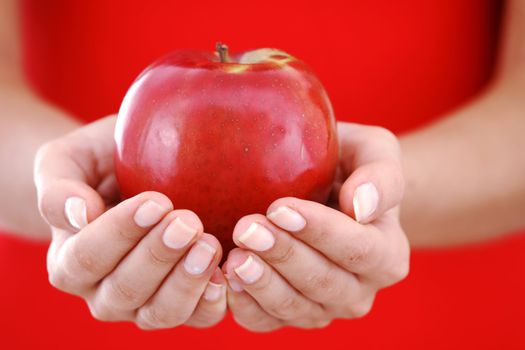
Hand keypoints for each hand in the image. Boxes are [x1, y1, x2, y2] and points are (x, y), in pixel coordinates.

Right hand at [34, 116, 226, 329]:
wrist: (133, 175)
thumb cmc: (102, 164)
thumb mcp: (69, 160)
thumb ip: (59, 187)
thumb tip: (79, 213)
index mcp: (69, 262)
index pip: (87, 258)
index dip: (120, 233)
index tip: (156, 202)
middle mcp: (103, 293)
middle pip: (125, 290)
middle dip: (158, 256)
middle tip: (188, 221)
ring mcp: (143, 305)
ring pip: (160, 312)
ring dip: (186, 281)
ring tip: (208, 244)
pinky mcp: (182, 305)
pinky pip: (197, 317)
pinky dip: (212, 300)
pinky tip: (224, 270)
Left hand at [223, 122, 408, 331]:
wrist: (331, 192)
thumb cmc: (351, 168)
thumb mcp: (375, 152)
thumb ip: (381, 177)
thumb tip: (361, 206)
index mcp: (387, 255)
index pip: (357, 250)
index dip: (319, 232)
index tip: (280, 207)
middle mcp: (359, 290)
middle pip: (323, 282)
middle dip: (282, 255)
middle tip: (246, 228)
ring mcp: (324, 308)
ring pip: (293, 306)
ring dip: (261, 282)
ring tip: (233, 255)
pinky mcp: (291, 315)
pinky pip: (266, 321)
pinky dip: (245, 305)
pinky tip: (226, 278)